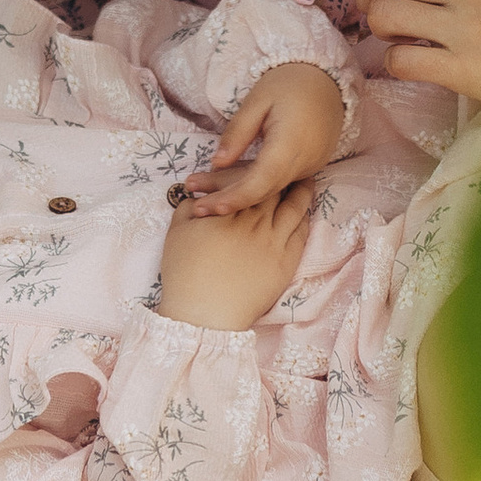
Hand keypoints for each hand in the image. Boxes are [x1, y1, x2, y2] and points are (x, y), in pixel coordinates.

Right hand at [158, 179, 317, 330]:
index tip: (249, 168)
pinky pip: (301, 230)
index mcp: (225, 212)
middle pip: (271, 188)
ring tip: (304, 180)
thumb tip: (199, 193)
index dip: (246, 171)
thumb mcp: (176, 233)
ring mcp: (273, 242)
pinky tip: (304, 210)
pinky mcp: (286, 261)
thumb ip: (188, 206)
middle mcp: (252, 222)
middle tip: (284, 165)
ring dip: (300, 189)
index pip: (241, 180)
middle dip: (277, 174)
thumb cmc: (185, 275)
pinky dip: (303, 216)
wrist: (205, 316)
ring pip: (293, 206)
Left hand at [179, 61, 346, 217]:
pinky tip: (235, 188)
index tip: (209, 207)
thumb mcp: (257, 100)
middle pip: (265, 191)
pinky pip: (282, 181)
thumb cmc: (289, 83)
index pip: (260, 181)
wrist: (327, 79)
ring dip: (244, 196)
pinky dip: (259, 187)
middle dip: (232, 202)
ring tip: (209, 199)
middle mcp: (305, 161)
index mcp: (291, 143)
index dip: (235, 197)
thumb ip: (237, 133)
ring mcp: (311, 166)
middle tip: (198, 208)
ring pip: (273, 189)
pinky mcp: (312, 166)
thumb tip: (217, 163)